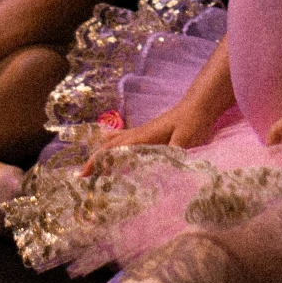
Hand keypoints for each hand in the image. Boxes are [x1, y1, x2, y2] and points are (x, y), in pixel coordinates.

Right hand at [85, 101, 216, 172]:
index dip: (99, 161)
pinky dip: (113, 146)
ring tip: (92, 168)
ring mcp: (143, 132)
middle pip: (110, 145)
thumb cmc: (192, 122)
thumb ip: (173, 153)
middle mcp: (139, 133)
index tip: (84, 174)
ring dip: (103, 153)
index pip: (115, 148)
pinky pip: (125, 141)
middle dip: (95, 159)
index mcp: (144, 136)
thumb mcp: (185, 140)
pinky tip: (110, 147)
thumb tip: (160, 170)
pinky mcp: (149, 134)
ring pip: (116, 141)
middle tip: (83, 177)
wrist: (199, 105)